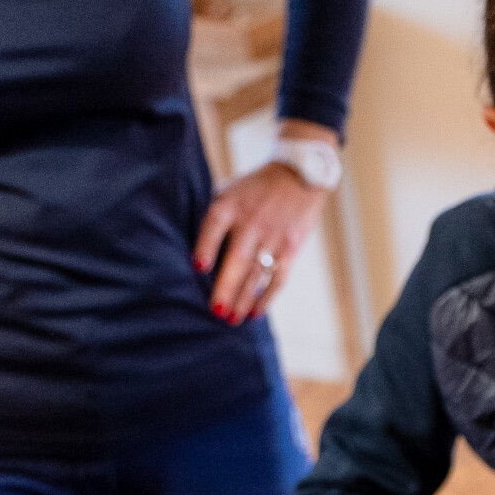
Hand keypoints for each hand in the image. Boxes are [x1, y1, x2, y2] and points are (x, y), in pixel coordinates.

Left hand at [195, 122, 335, 323]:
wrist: (299, 175)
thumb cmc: (255, 188)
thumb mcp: (230, 191)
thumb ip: (216, 216)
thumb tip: (195, 254)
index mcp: (231, 204)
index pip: (215, 226)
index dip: (207, 246)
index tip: (198, 268)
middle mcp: (252, 221)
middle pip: (238, 258)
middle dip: (227, 286)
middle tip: (215, 311)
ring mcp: (273, 236)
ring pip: (257, 273)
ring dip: (244, 299)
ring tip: (231, 319)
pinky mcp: (291, 247)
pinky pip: (278, 277)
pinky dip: (267, 297)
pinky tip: (255, 313)